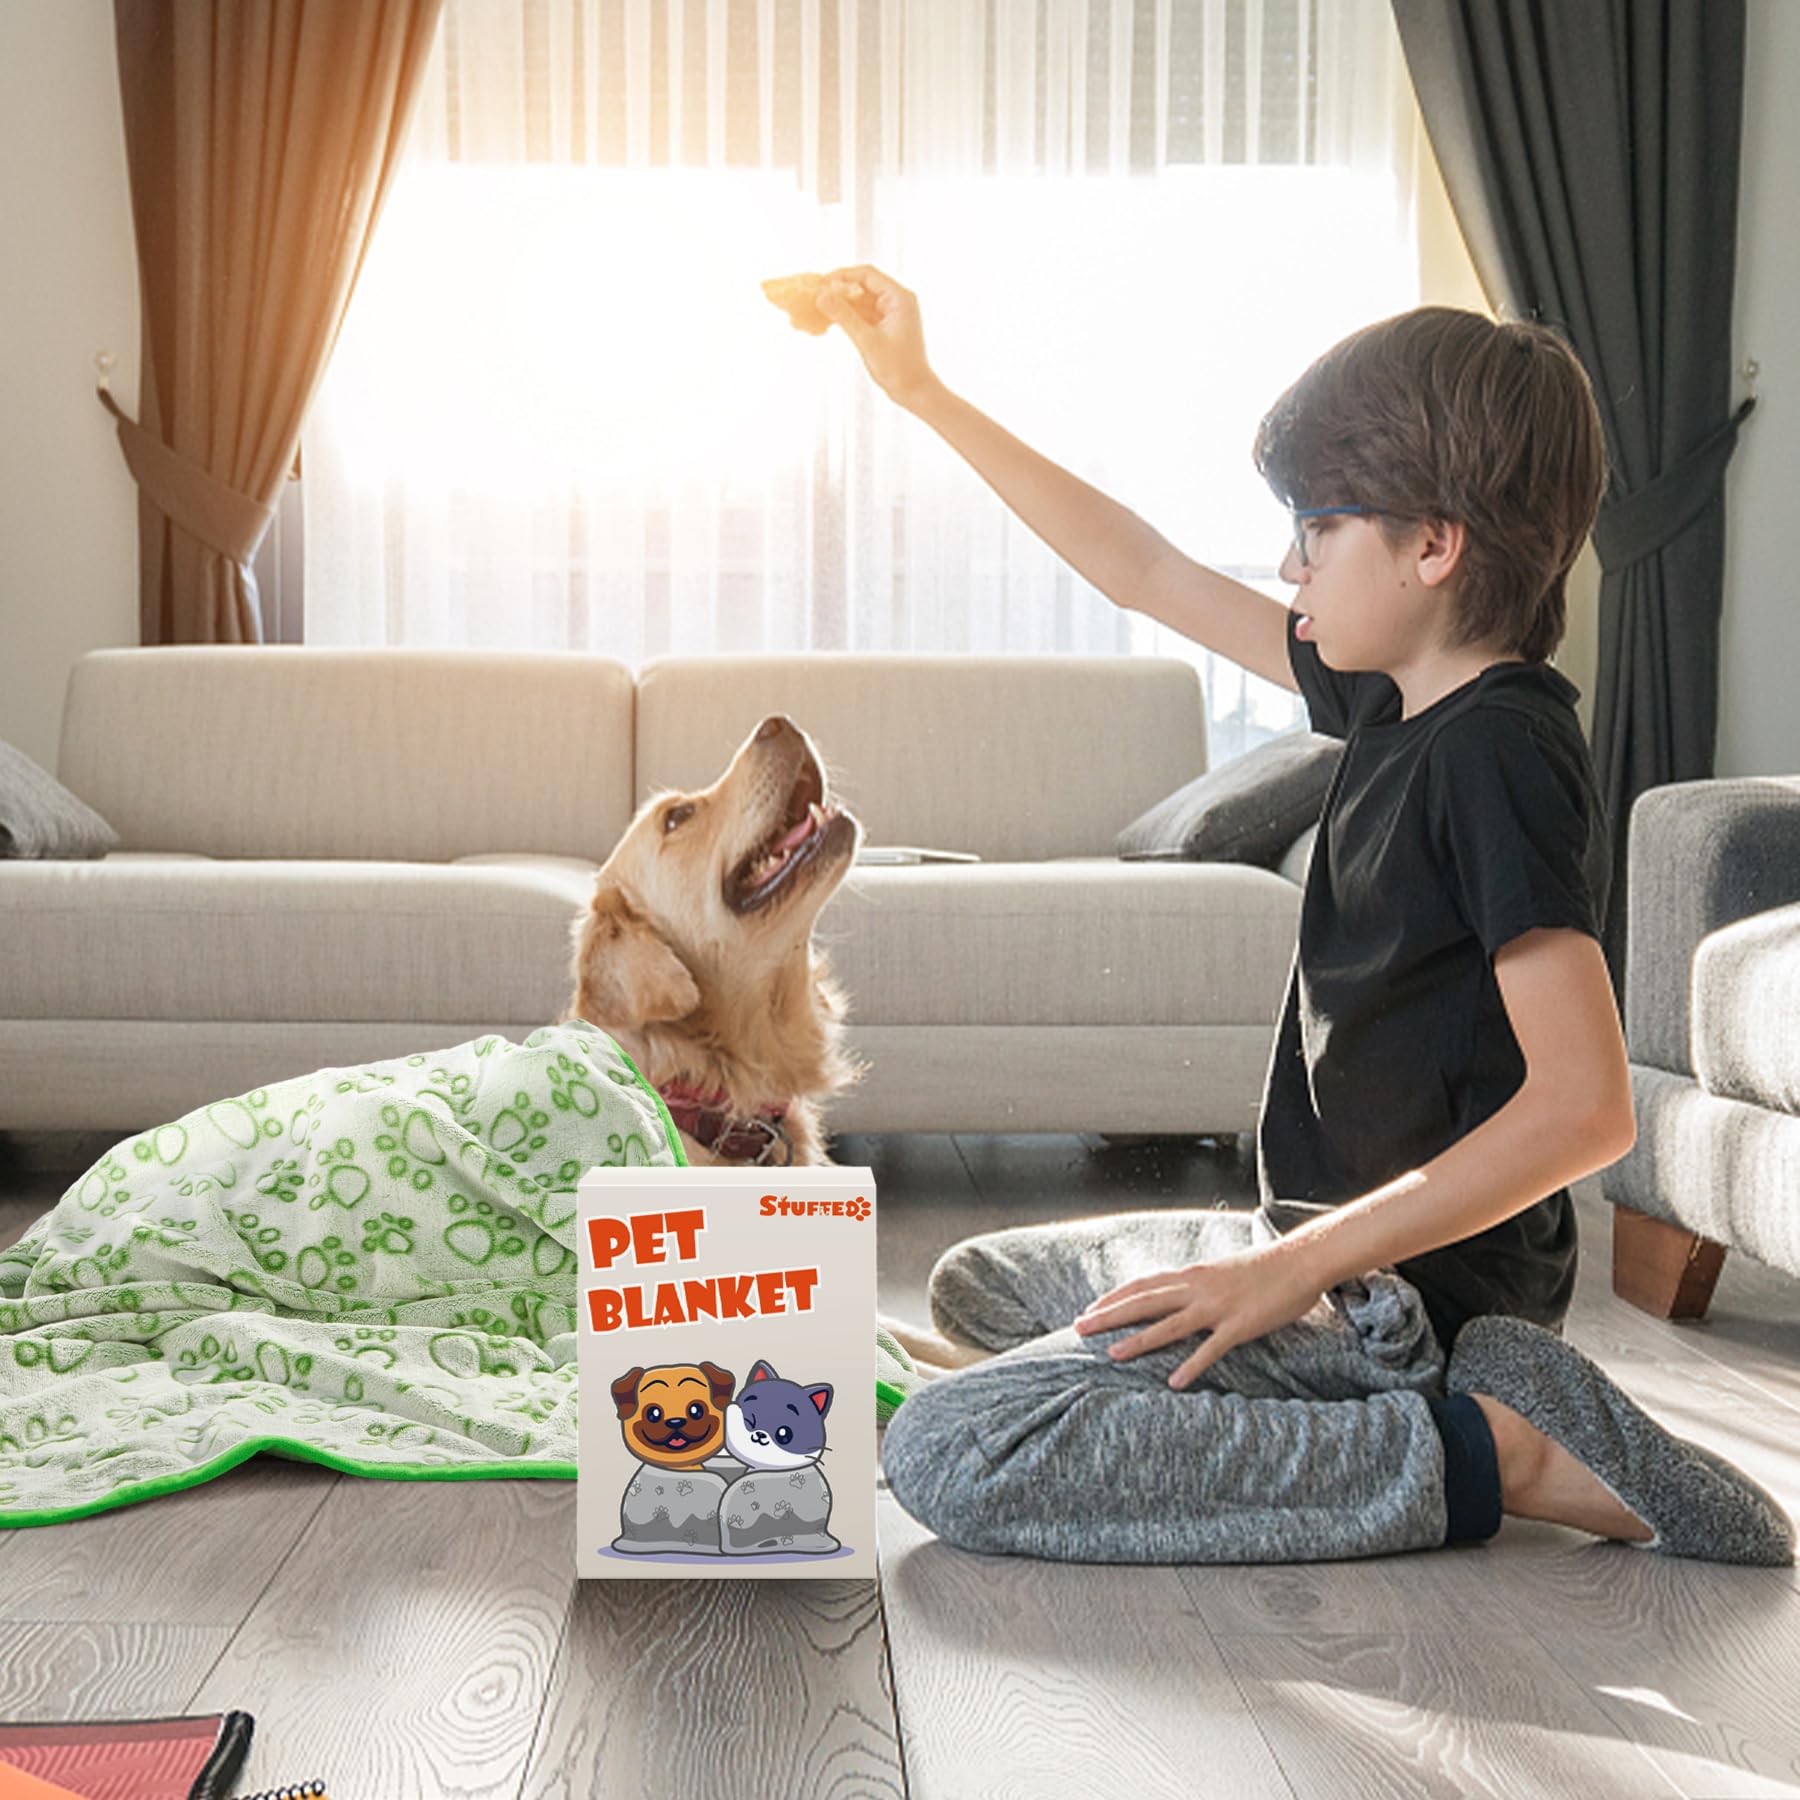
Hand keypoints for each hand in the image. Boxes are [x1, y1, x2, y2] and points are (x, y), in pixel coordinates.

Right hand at [815, 264, 936, 409]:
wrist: (915, 392)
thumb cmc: (898, 368)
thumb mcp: (867, 340)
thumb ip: (844, 316)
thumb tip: (821, 295)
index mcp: (899, 298)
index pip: (867, 275)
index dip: (842, 275)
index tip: (821, 283)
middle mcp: (897, 301)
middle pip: (862, 286)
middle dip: (839, 291)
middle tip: (815, 297)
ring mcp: (891, 314)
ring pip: (860, 301)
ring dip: (840, 305)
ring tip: (818, 310)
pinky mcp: (885, 326)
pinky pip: (862, 315)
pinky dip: (847, 317)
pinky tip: (829, 321)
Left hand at [1072, 1240, 1329, 1389]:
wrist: (1300, 1261)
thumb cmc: (1265, 1268)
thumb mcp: (1222, 1271)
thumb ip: (1199, 1283)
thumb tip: (1180, 1292)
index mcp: (1192, 1275)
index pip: (1143, 1285)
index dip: (1114, 1297)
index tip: (1090, 1308)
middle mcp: (1197, 1288)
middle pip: (1143, 1301)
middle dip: (1109, 1315)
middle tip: (1079, 1327)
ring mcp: (1217, 1307)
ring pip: (1168, 1325)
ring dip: (1138, 1340)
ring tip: (1111, 1355)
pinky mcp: (1239, 1325)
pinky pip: (1211, 1349)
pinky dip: (1191, 1365)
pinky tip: (1174, 1382)